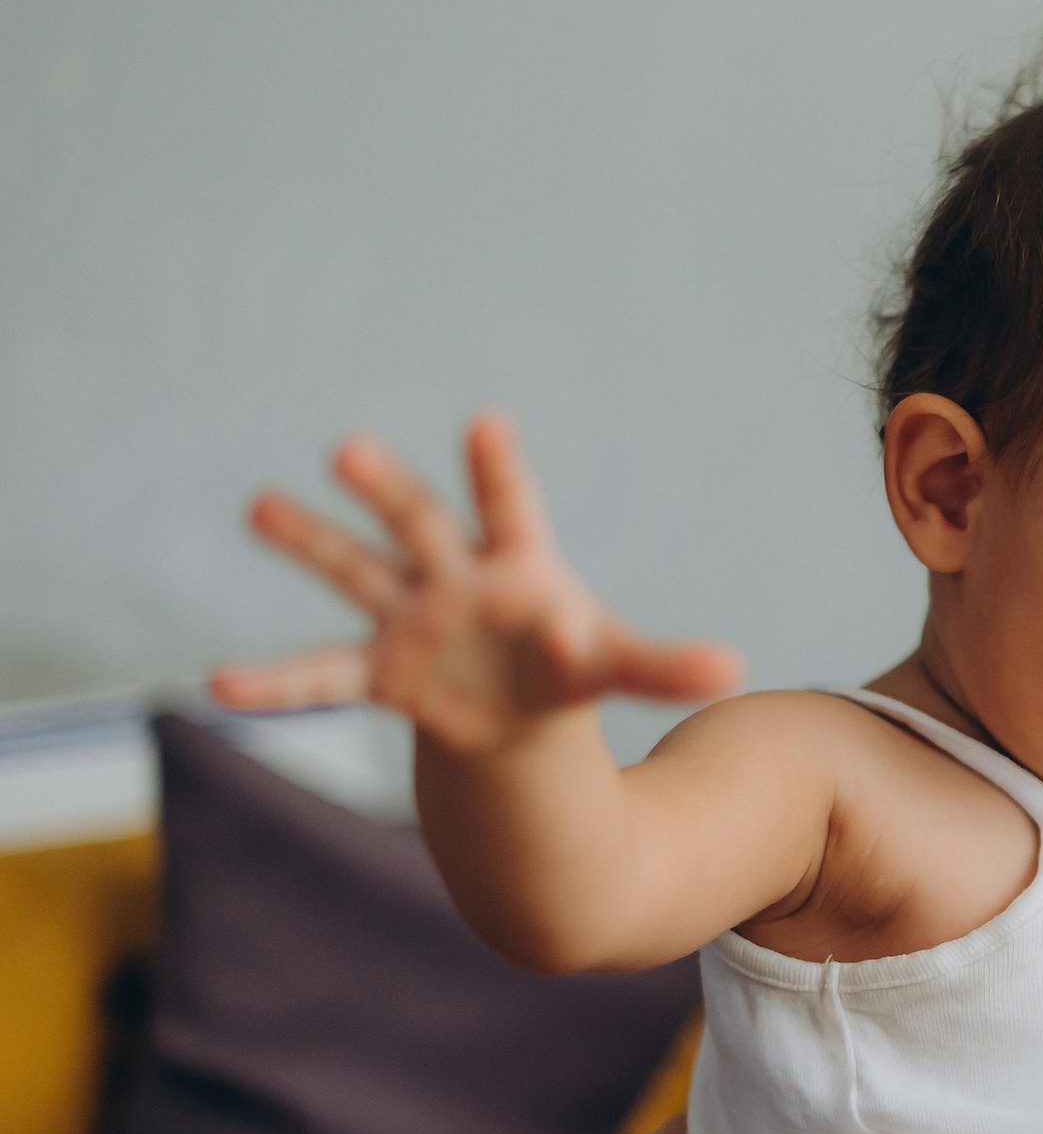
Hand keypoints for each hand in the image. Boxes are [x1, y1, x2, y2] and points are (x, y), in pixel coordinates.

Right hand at [209, 414, 740, 750]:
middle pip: (420, 524)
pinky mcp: (380, 670)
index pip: (512, 507)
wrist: (514, 710)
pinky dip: (275, 682)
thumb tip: (733, 668)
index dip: (500, 469)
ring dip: (311, 542)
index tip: (489, 423)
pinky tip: (219, 685)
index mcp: (520, 563)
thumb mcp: (616, 667)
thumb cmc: (565, 667)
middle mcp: (454, 577)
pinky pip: (321, 673)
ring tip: (260, 505)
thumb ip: (664, 665)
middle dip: (390, 490)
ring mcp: (408, 616)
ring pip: (356, 570)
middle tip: (348, 447)